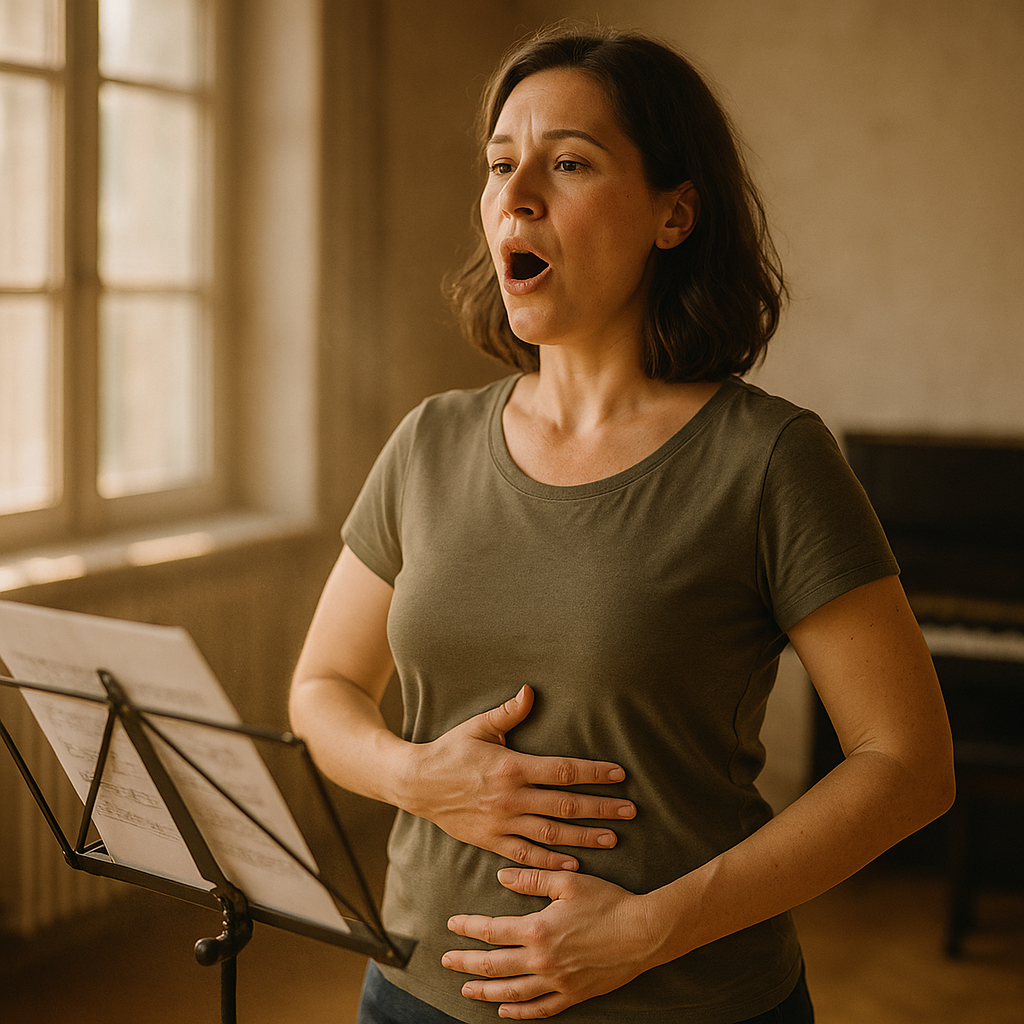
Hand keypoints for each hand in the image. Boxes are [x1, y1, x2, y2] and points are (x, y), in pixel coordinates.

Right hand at [403, 685, 635, 870]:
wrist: (415, 783)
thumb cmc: (449, 750)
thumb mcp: (478, 726)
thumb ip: (508, 713)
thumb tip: (530, 691)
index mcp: (512, 767)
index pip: (562, 771)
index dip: (593, 774)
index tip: (619, 775)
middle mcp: (510, 798)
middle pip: (564, 806)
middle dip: (600, 809)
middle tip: (630, 811)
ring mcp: (501, 822)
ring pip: (551, 834)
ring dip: (584, 838)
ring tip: (613, 839)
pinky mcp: (491, 841)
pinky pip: (526, 855)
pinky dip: (551, 861)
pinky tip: (574, 864)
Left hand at [443, 867, 660, 1018]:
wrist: (643, 932)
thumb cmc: (607, 902)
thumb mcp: (568, 881)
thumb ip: (532, 877)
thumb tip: (501, 877)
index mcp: (538, 929)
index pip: (492, 930)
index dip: (468, 927)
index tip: (452, 925)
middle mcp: (543, 960)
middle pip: (494, 965)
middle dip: (466, 963)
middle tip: (446, 961)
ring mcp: (557, 981)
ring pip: (512, 992)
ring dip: (486, 992)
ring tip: (466, 990)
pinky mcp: (574, 994)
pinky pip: (541, 1009)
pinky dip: (519, 1013)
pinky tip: (505, 1011)